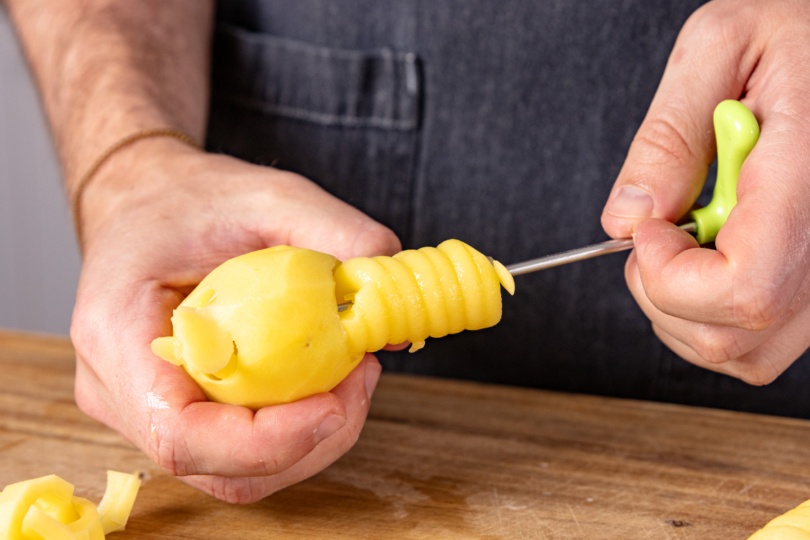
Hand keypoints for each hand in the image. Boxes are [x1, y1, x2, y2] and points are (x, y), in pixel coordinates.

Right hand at [70, 137, 400, 502]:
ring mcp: (142, 410)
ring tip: (349, 374)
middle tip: (362, 374)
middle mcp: (117, 389)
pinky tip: (325, 381)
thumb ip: (339, 237)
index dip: (264, 442)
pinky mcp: (175, 413)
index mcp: (115, 333)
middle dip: (307, 441)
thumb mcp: (271, 195)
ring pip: (234, 472)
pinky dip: (294, 430)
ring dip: (309, 441)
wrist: (147, 202)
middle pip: (217, 467)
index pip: (179, 434)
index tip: (334, 405)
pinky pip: (239, 450)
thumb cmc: (192, 198)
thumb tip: (393, 319)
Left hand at [600, 0, 809, 384]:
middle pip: (737, 335)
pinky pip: (764, 339)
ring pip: (748, 351)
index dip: (671, 277)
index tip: (646, 231)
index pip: (743, 290)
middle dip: (663, 294)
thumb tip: (624, 221)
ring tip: (686, 238)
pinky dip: (712, 315)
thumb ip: (667, 136)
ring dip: (684, 310)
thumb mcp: (721, 44)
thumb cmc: (799, 28)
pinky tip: (710, 255)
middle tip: (655, 234)